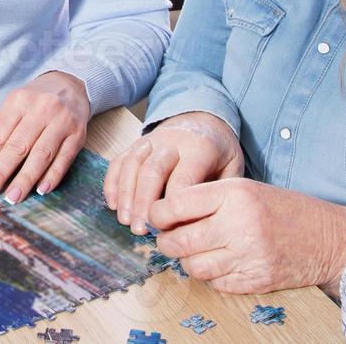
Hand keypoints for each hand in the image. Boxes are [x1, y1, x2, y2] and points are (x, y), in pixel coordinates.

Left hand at [0, 71, 89, 204]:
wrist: (70, 85)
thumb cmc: (35, 102)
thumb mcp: (14, 107)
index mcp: (19, 101)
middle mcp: (41, 108)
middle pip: (18, 146)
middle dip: (0, 172)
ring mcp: (62, 121)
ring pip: (41, 154)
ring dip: (26, 178)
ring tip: (13, 197)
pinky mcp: (79, 134)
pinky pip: (65, 158)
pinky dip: (53, 175)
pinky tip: (42, 190)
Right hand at [104, 111, 243, 234]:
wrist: (203, 116)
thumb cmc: (219, 149)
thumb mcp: (232, 165)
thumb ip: (221, 191)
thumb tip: (206, 223)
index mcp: (200, 148)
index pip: (183, 179)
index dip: (174, 206)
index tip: (170, 230)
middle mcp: (172, 142)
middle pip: (152, 171)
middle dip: (144, 203)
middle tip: (141, 230)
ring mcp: (151, 140)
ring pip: (132, 165)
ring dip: (126, 194)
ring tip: (125, 221)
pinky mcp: (136, 143)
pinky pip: (120, 160)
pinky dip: (113, 182)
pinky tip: (113, 204)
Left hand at [148, 178, 345, 294]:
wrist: (328, 237)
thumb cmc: (281, 208)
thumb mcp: (244, 188)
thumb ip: (206, 198)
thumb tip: (163, 214)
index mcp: (233, 193)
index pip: (175, 206)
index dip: (157, 214)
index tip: (157, 217)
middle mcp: (239, 224)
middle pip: (179, 241)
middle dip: (165, 242)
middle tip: (167, 239)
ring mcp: (248, 256)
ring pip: (193, 267)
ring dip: (187, 261)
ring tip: (195, 251)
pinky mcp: (256, 281)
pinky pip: (215, 283)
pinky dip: (211, 275)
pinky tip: (219, 263)